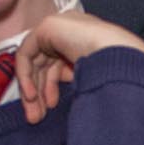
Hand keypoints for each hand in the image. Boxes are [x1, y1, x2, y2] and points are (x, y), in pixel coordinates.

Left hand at [15, 10, 143, 121]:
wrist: (119, 57)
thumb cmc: (115, 73)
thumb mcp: (90, 82)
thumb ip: (74, 84)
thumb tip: (56, 101)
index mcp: (84, 42)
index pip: (58, 65)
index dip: (50, 88)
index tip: (49, 109)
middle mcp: (70, 33)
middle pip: (44, 64)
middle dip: (39, 93)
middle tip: (37, 117)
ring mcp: (59, 27)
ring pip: (34, 62)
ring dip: (32, 89)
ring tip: (36, 113)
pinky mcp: (47, 27)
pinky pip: (26, 53)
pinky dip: (25, 75)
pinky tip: (31, 94)